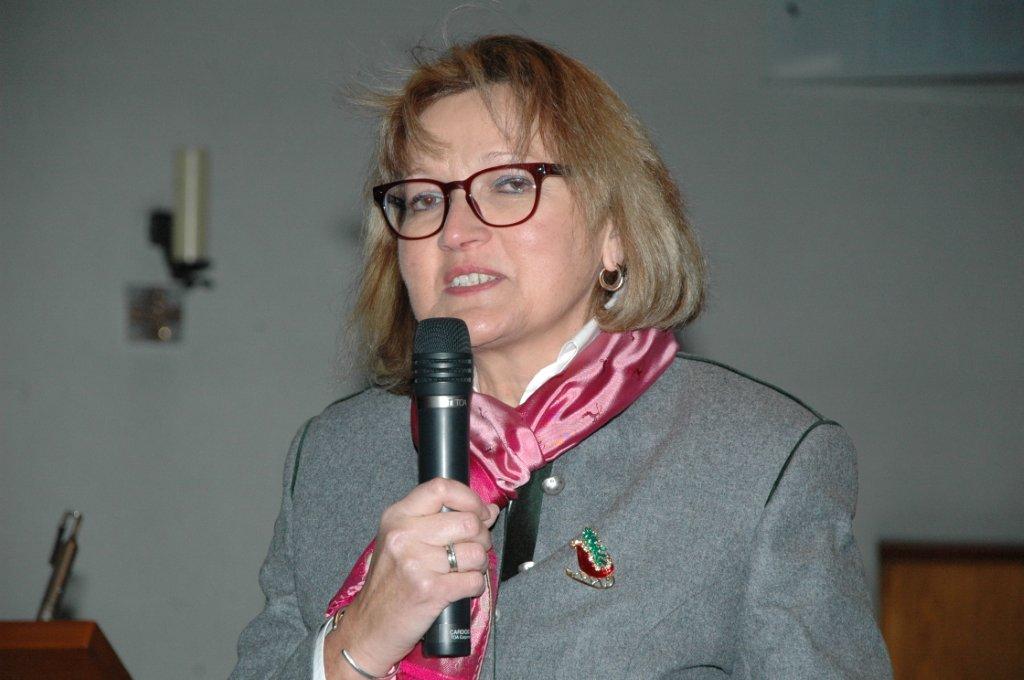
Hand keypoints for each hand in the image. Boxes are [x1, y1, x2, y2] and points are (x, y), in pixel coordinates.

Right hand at [324, 478, 499, 677]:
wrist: (369, 626)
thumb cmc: (390, 583)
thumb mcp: (404, 541)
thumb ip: (442, 520)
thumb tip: (489, 510)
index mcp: (397, 516)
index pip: (442, 488)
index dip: (470, 499)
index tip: (479, 512)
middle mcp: (404, 535)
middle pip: (467, 521)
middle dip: (481, 537)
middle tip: (472, 549)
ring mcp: (416, 563)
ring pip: (475, 552)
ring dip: (479, 563)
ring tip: (464, 570)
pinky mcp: (429, 590)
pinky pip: (473, 580)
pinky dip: (475, 586)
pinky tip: (461, 588)